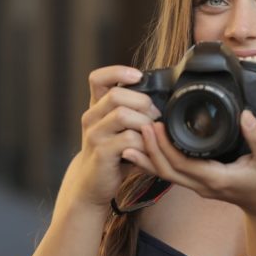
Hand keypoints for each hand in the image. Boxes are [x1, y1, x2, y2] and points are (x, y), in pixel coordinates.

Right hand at [61, 66, 159, 210]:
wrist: (91, 184)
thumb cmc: (111, 153)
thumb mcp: (117, 129)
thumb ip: (131, 112)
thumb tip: (164, 98)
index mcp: (96, 107)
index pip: (98, 78)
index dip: (117, 72)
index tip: (138, 76)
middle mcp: (91, 117)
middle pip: (116, 95)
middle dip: (142, 102)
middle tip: (155, 115)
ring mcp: (94, 135)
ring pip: (122, 114)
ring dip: (145, 122)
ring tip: (153, 132)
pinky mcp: (101, 153)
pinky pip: (128, 140)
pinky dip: (145, 143)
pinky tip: (149, 149)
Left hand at [122, 110, 255, 218]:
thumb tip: (245, 115)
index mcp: (216, 178)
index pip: (182, 164)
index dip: (164, 147)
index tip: (155, 126)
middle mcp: (201, 185)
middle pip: (166, 170)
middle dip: (150, 149)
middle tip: (139, 126)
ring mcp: (196, 186)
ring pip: (164, 174)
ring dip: (148, 157)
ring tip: (131, 138)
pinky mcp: (195, 183)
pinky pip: (171, 173)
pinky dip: (156, 161)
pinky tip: (146, 149)